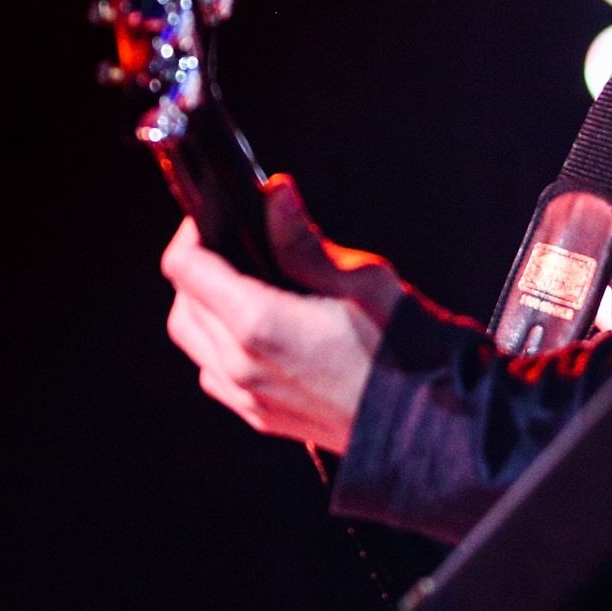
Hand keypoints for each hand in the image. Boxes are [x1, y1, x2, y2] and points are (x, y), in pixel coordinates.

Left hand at [161, 176, 406, 451]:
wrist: (428, 418)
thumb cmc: (403, 346)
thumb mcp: (362, 277)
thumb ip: (303, 239)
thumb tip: (273, 193)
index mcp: (260, 322)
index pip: (186, 269)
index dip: (191, 235)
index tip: (213, 218)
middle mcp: (241, 363)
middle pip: (182, 304)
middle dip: (197, 269)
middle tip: (232, 247)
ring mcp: (247, 396)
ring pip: (193, 341)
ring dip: (203, 309)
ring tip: (242, 288)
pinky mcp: (260, 417)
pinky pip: (214, 374)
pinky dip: (217, 346)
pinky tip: (255, 333)